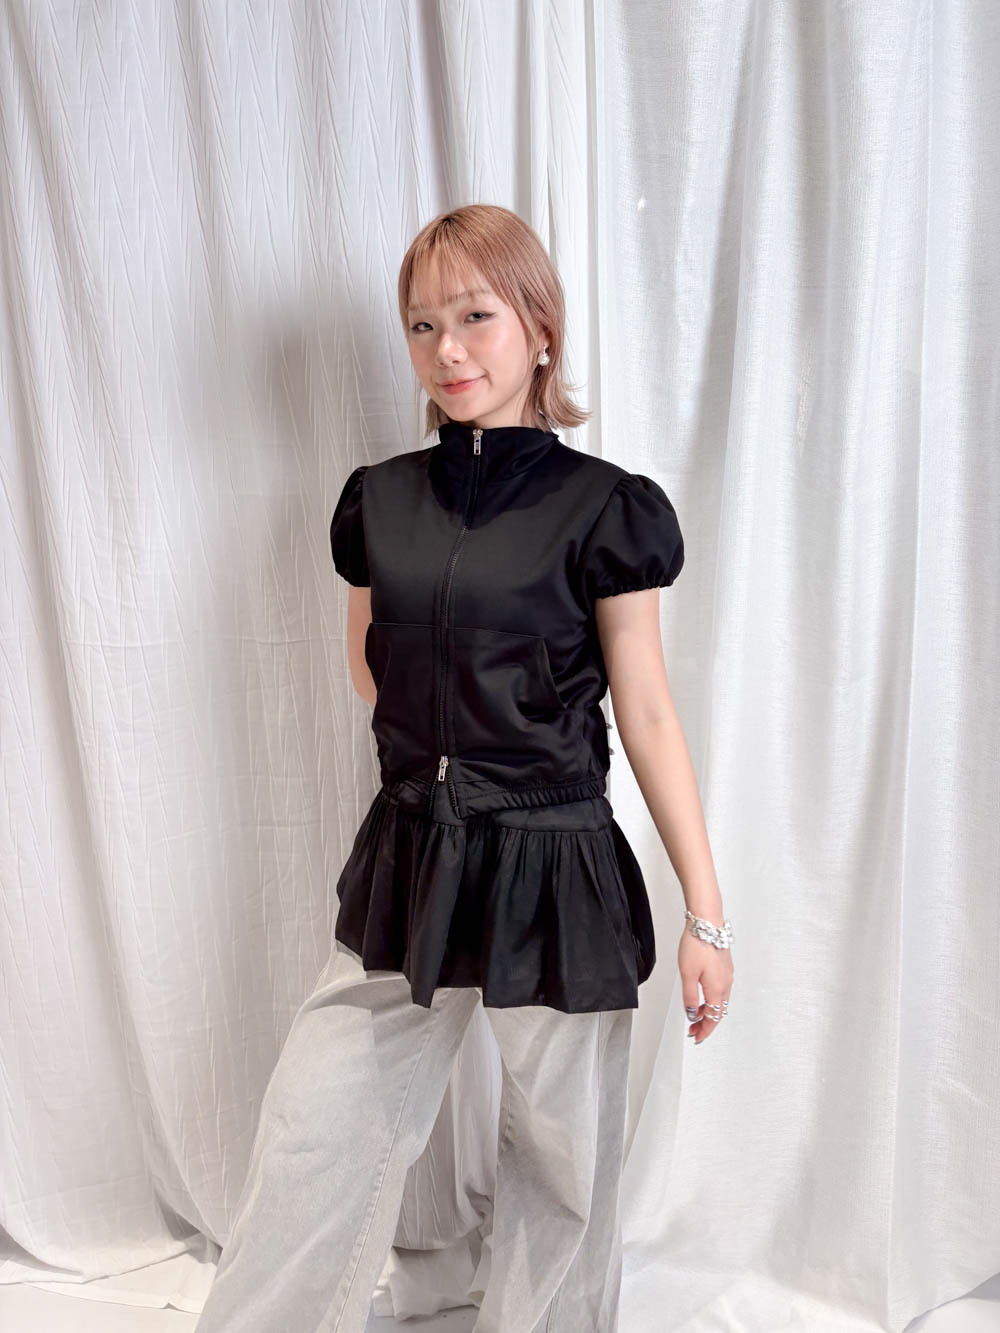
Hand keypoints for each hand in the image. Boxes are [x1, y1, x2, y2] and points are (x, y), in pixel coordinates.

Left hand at [679, 923, 733, 1044]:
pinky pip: (720, 990)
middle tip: (693, 1030)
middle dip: (706, 1023)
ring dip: (708, 1011)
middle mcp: (726, 984)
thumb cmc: (697, 945)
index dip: (704, 1031)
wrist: (707, 922)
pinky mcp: (725, 967)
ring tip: (694, 1014)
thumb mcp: (687, 974)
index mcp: (717, 989)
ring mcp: (727, 975)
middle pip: (718, 1012)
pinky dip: (711, 999)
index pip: (713, 1018)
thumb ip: (690, 997)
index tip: (696, 1038)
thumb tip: (692, 1015)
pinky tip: (701, 996)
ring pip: (720, 1001)